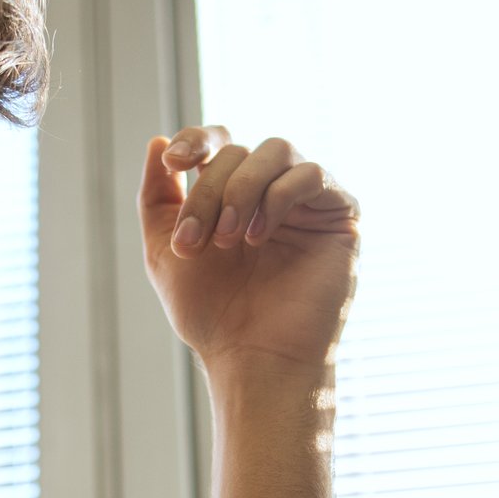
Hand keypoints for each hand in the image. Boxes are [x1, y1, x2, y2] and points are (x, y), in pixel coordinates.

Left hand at [139, 127, 358, 379]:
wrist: (252, 358)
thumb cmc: (211, 313)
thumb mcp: (165, 249)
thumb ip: (157, 196)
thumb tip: (158, 142)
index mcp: (233, 196)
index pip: (220, 141)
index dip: (195, 139)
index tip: (175, 162)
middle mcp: (271, 193)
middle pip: (239, 151)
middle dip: (209, 192)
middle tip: (195, 240)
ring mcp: (307, 203)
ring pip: (277, 150)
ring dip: (242, 190)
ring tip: (228, 239)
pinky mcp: (341, 216)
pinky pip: (313, 175)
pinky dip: (279, 198)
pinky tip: (259, 238)